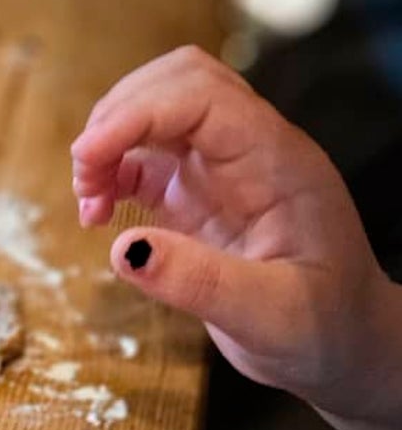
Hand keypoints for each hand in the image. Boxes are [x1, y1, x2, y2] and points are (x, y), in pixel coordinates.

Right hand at [71, 46, 401, 417]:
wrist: (344, 345)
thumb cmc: (324, 328)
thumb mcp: (271, 317)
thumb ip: (202, 283)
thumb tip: (124, 250)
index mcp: (277, 162)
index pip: (201, 96)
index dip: (136, 113)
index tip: (88, 159)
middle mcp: (249, 151)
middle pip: (175, 83)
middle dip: (117, 117)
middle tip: (85, 180)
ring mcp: (221, 169)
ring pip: (155, 112)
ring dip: (109, 143)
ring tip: (90, 205)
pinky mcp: (196, 195)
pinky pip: (145, 158)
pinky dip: (111, 173)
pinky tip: (99, 215)